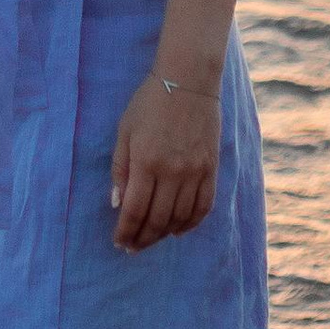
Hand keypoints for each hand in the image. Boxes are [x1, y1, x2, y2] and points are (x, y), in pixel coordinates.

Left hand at [109, 73, 220, 251]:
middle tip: (133, 247)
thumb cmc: (149, 103)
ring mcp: (195, 171)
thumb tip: (117, 204)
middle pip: (157, 220)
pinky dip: (191, 223)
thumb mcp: (124, 132)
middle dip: (143, 239)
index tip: (119, 242)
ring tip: (151, 239)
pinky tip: (178, 230)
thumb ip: (120, 169)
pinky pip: (204, 206)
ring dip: (164, 234)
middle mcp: (172, 171)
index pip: (134, 211)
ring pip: (180, 218)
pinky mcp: (211, 168)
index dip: (126, 232)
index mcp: (146, 162)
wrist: (189, 81)